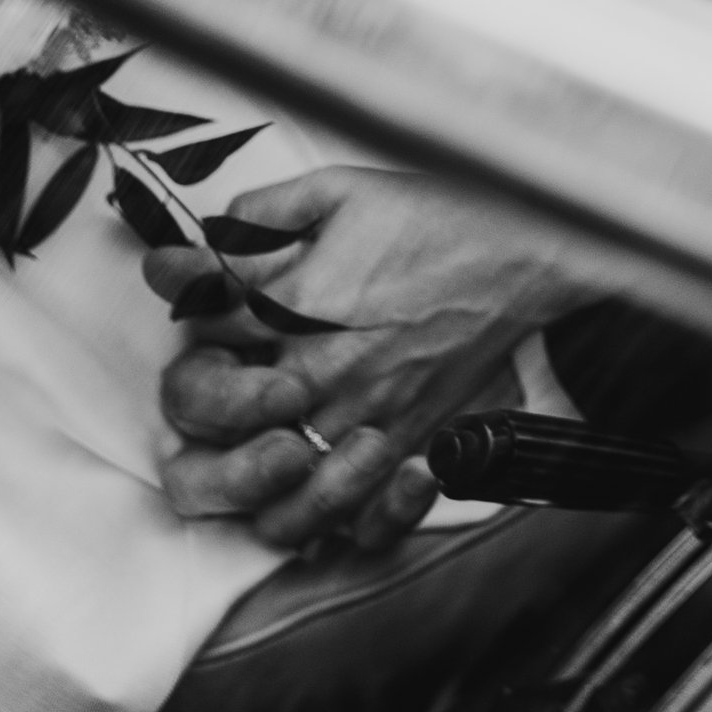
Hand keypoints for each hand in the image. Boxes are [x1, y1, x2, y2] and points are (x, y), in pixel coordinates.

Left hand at [144, 167, 580, 553]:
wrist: (526, 251)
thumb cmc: (437, 218)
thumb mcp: (342, 188)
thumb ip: (265, 211)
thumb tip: (211, 235)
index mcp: (297, 305)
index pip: (200, 324)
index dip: (185, 302)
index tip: (189, 287)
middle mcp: (323, 373)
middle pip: (218, 420)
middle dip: (197, 396)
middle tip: (217, 372)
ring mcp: (367, 422)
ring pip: (277, 496)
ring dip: (251, 481)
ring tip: (257, 446)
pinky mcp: (413, 448)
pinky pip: (360, 523)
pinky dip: (338, 522)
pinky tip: (326, 489)